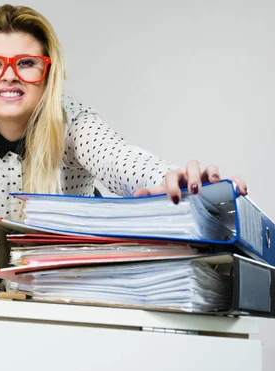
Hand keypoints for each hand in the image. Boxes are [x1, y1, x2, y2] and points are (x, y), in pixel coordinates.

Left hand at [133, 160, 247, 203]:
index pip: (172, 175)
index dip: (172, 186)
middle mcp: (191, 174)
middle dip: (193, 176)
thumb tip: (135, 196)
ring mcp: (207, 177)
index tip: (173, 198)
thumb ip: (151, 195)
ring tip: (215, 183)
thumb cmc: (175, 194)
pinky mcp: (221, 183)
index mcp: (176, 176)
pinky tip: (240, 191)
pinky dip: (236, 182)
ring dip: (213, 174)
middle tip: (194, 189)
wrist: (188, 195)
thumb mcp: (162, 194)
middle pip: (192, 165)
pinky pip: (231, 178)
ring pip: (211, 168)